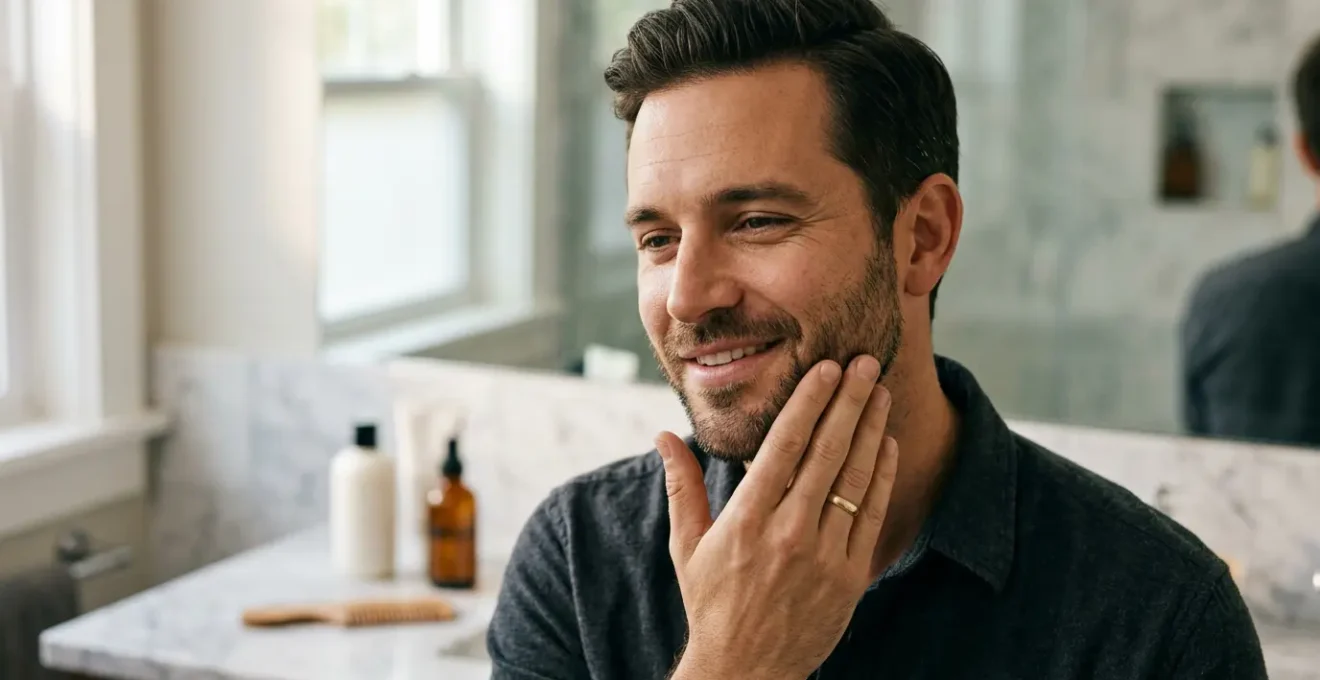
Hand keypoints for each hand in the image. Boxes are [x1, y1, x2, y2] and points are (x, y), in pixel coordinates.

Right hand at [657, 355, 898, 679]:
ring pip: (854, 479)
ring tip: (880, 393)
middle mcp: (787, 533)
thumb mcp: (687, 546)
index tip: (826, 367)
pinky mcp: (849, 577)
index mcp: (746, 520)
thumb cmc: (712, 604)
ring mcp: (823, 556)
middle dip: (849, 402)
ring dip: (871, 431)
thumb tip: (663, 435)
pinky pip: (871, 515)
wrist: (746, 672)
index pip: (784, 446)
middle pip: (827, 453)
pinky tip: (886, 445)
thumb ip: (682, 486)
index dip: (809, 402)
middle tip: (866, 363)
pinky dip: (881, 476)